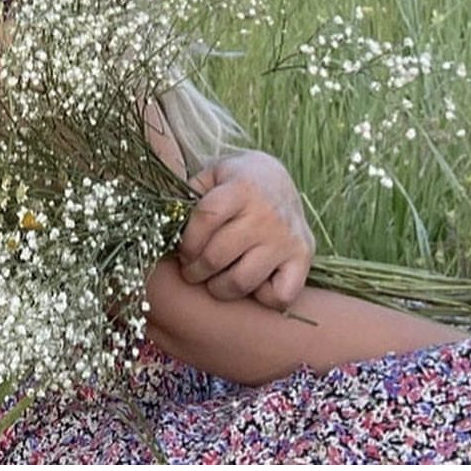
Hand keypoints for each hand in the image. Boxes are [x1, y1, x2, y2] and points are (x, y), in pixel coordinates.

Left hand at [177, 150, 314, 311]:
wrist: (279, 179)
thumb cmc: (236, 180)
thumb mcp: (213, 173)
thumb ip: (190, 192)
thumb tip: (166, 220)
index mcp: (241, 188)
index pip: (205, 219)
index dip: (186, 241)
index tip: (181, 250)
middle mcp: (267, 213)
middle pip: (217, 255)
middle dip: (194, 270)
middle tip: (189, 270)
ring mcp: (287, 238)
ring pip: (242, 281)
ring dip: (218, 288)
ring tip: (212, 280)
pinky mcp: (304, 258)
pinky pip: (279, 295)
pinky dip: (261, 297)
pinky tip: (251, 283)